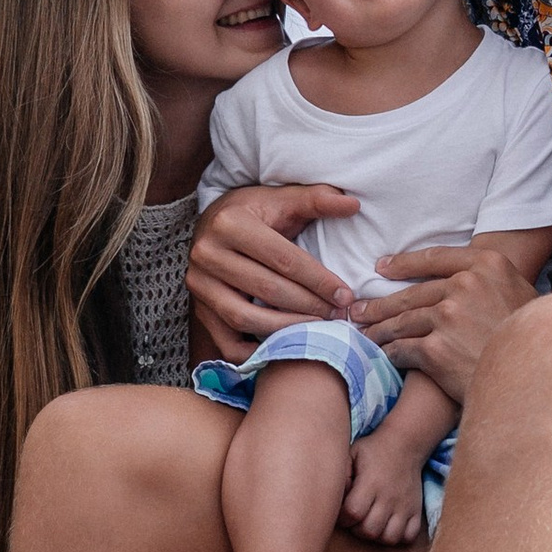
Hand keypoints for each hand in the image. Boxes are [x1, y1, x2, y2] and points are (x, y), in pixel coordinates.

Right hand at [186, 182, 361, 351]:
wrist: (213, 226)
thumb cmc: (255, 213)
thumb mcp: (283, 199)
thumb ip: (317, 199)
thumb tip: (353, 205)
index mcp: (230, 223)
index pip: (283, 258)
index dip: (318, 279)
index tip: (345, 295)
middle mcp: (207, 253)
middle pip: (266, 289)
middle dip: (309, 306)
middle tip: (338, 314)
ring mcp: (198, 284)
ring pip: (245, 317)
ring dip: (286, 329)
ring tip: (317, 329)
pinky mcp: (198, 309)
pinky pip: (227, 341)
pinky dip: (255, 352)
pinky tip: (284, 347)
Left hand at [341, 429, 427, 545]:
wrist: (405, 445)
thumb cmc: (372, 452)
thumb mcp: (350, 455)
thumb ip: (340, 476)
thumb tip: (334, 498)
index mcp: (370, 483)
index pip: (352, 513)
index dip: (343, 518)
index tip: (342, 512)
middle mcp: (388, 497)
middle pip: (370, 530)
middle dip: (356, 529)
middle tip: (354, 519)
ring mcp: (404, 506)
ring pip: (389, 537)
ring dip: (376, 536)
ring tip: (370, 524)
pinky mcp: (416, 511)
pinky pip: (409, 536)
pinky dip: (397, 537)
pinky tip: (388, 526)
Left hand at [355, 244, 541, 402]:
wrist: (536, 378)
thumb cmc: (530, 338)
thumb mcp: (519, 292)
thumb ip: (489, 281)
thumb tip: (462, 278)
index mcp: (487, 264)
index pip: (433, 258)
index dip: (403, 263)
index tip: (382, 268)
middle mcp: (464, 285)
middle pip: (412, 293)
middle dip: (381, 303)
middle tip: (359, 309)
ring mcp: (447, 317)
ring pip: (402, 321)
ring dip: (379, 329)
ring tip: (364, 333)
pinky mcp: (435, 349)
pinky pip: (402, 349)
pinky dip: (389, 354)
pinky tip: (382, 357)